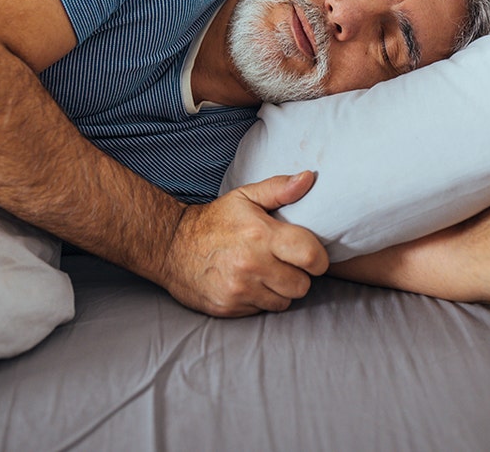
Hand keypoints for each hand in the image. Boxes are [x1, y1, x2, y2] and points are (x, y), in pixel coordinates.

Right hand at [158, 171, 328, 316]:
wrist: (170, 247)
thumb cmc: (214, 221)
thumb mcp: (244, 197)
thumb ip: (279, 188)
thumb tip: (309, 178)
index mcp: (261, 235)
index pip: (311, 256)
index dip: (318, 258)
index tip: (311, 254)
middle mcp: (252, 266)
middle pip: (302, 285)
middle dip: (299, 275)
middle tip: (285, 263)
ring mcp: (240, 291)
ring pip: (284, 301)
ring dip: (281, 289)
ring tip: (266, 273)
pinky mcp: (230, 309)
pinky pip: (262, 311)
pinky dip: (261, 299)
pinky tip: (250, 284)